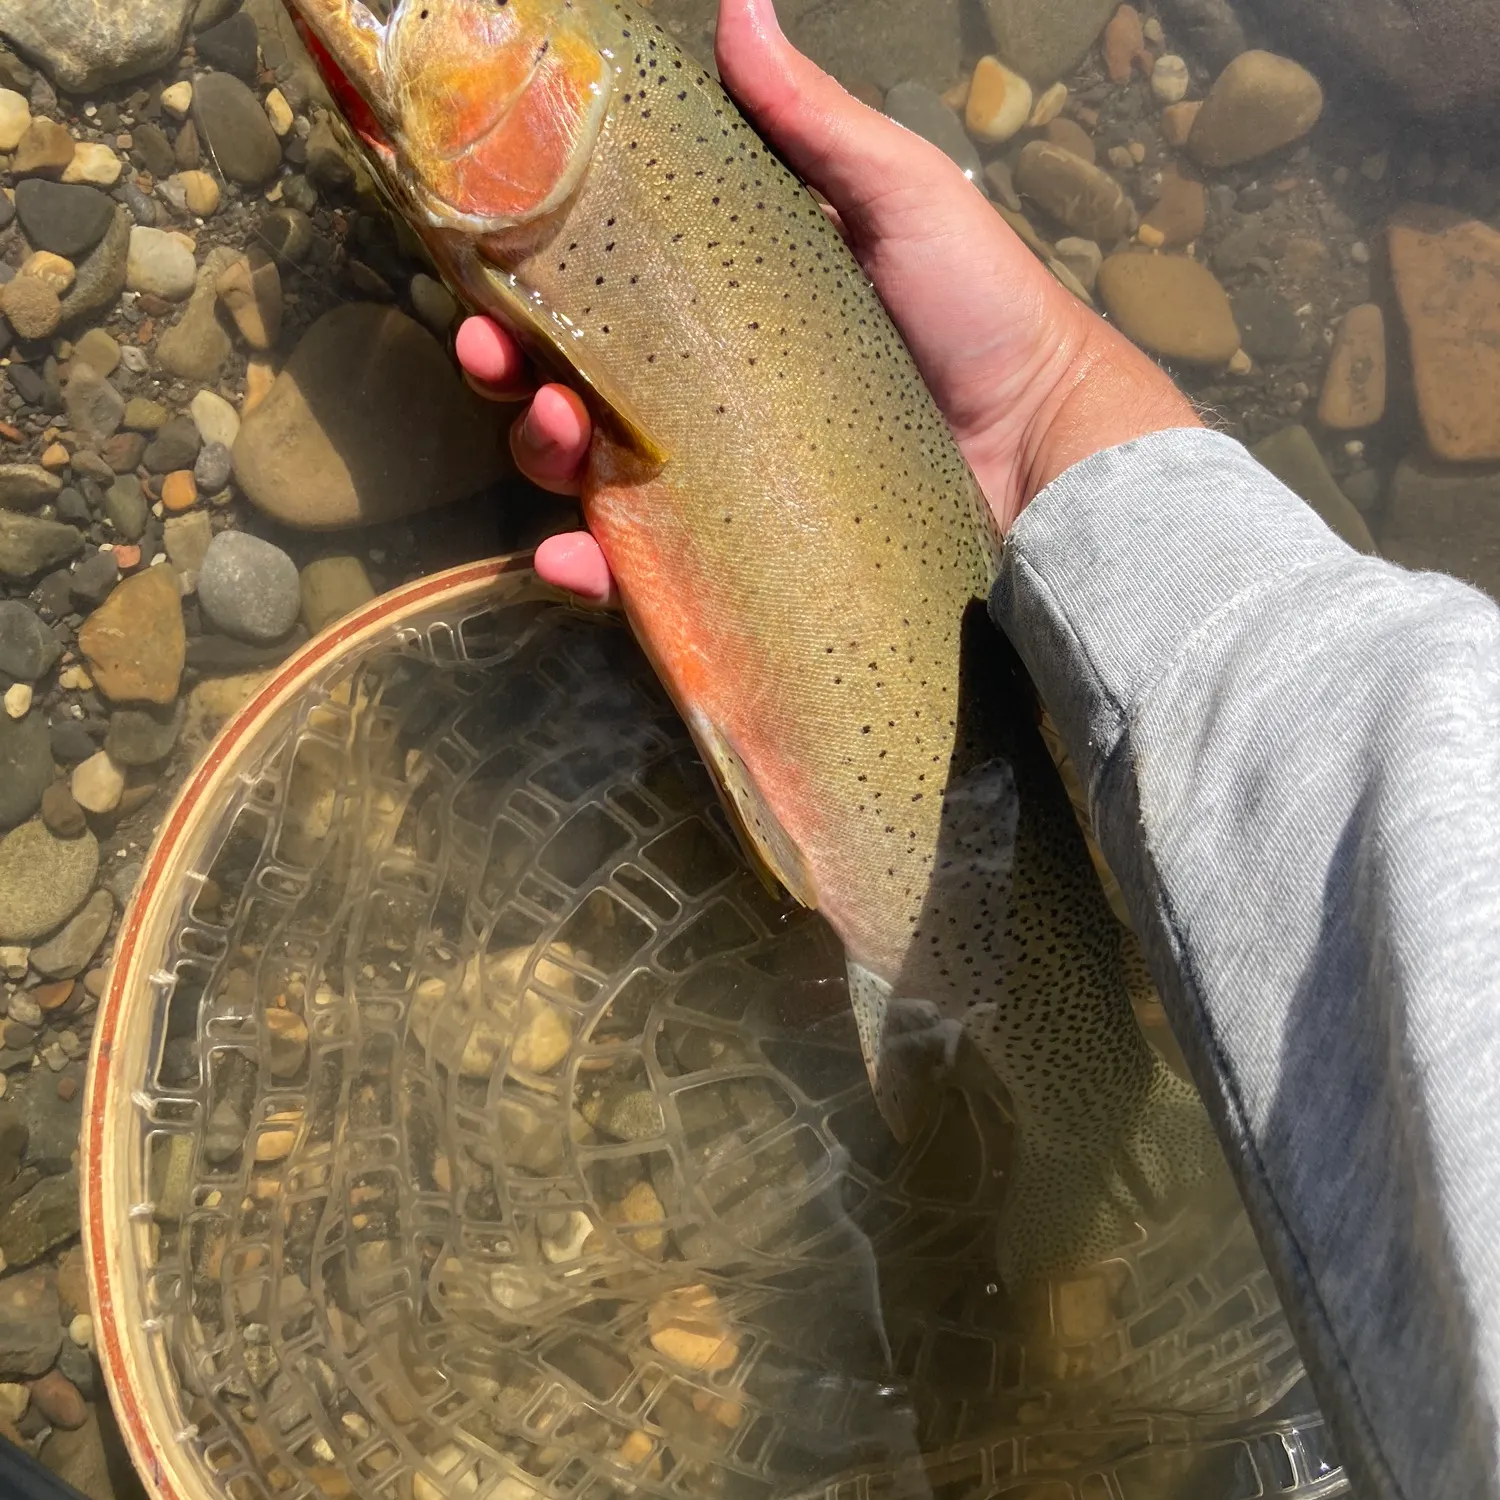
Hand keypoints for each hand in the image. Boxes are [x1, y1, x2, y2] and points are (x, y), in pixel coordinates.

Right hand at [457, 0, 1199, 603]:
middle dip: (511, 366)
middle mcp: (705, 393)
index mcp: (723, 306)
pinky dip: (591, 569)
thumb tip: (738, 1)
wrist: (1043, 451)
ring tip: (555, 432)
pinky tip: (572, 557)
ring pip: (590, 476)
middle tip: (494, 353)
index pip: (603, 288)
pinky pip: (645, 573)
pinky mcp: (740, 561)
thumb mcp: (898, 195)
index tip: (485, 259)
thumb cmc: (981, 311)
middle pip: (573, 380)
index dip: (534, 276)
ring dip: (542, 453)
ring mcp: (718, 482)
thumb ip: (814, 122)